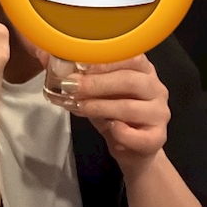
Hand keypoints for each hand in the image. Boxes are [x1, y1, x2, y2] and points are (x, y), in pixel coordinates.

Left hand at [51, 53, 170, 178]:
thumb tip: (46, 57)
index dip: (106, 60)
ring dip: (101, 107)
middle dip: (97, 83)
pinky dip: (121, 132)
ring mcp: (159, 113)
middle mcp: (156, 87)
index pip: (131, 56)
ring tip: (80, 107)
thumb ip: (77, 77)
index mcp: (142, 70)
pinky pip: (139, 136)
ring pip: (131, 108)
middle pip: (131, 80)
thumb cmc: (113, 114)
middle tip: (71, 86)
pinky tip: (109, 128)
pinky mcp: (158, 137)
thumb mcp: (95, 93)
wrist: (131, 149)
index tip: (80, 64)